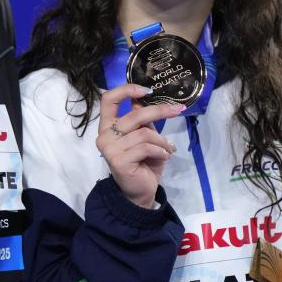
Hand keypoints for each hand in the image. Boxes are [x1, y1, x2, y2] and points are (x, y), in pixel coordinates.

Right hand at [95, 84, 183, 207]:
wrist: (139, 192)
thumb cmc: (143, 162)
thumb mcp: (144, 137)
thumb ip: (142, 121)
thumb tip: (145, 99)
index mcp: (107, 125)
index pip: (108, 99)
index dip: (126, 90)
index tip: (147, 90)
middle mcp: (104, 134)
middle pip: (134, 115)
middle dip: (160, 111)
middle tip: (178, 109)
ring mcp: (109, 148)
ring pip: (144, 133)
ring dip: (163, 140)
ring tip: (168, 149)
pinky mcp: (119, 160)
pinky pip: (146, 147)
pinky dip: (161, 151)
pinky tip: (164, 156)